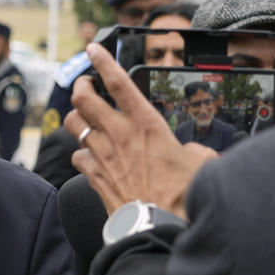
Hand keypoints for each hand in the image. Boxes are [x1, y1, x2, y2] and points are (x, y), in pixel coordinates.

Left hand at [64, 43, 217, 218]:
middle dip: (81, 85)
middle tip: (84, 84)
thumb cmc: (181, 196)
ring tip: (84, 116)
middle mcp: (118, 135)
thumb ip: (193, 150)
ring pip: (73, 123)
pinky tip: (88, 155)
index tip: (93, 49)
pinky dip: (80, 153)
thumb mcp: (201, 162)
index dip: (102, 60)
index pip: (118, 82)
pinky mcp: (93, 176)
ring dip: (76, 117)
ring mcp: (101, 155)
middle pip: (83, 97)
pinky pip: (76, 156)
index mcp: (145, 124)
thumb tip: (193, 153)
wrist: (156, 226)